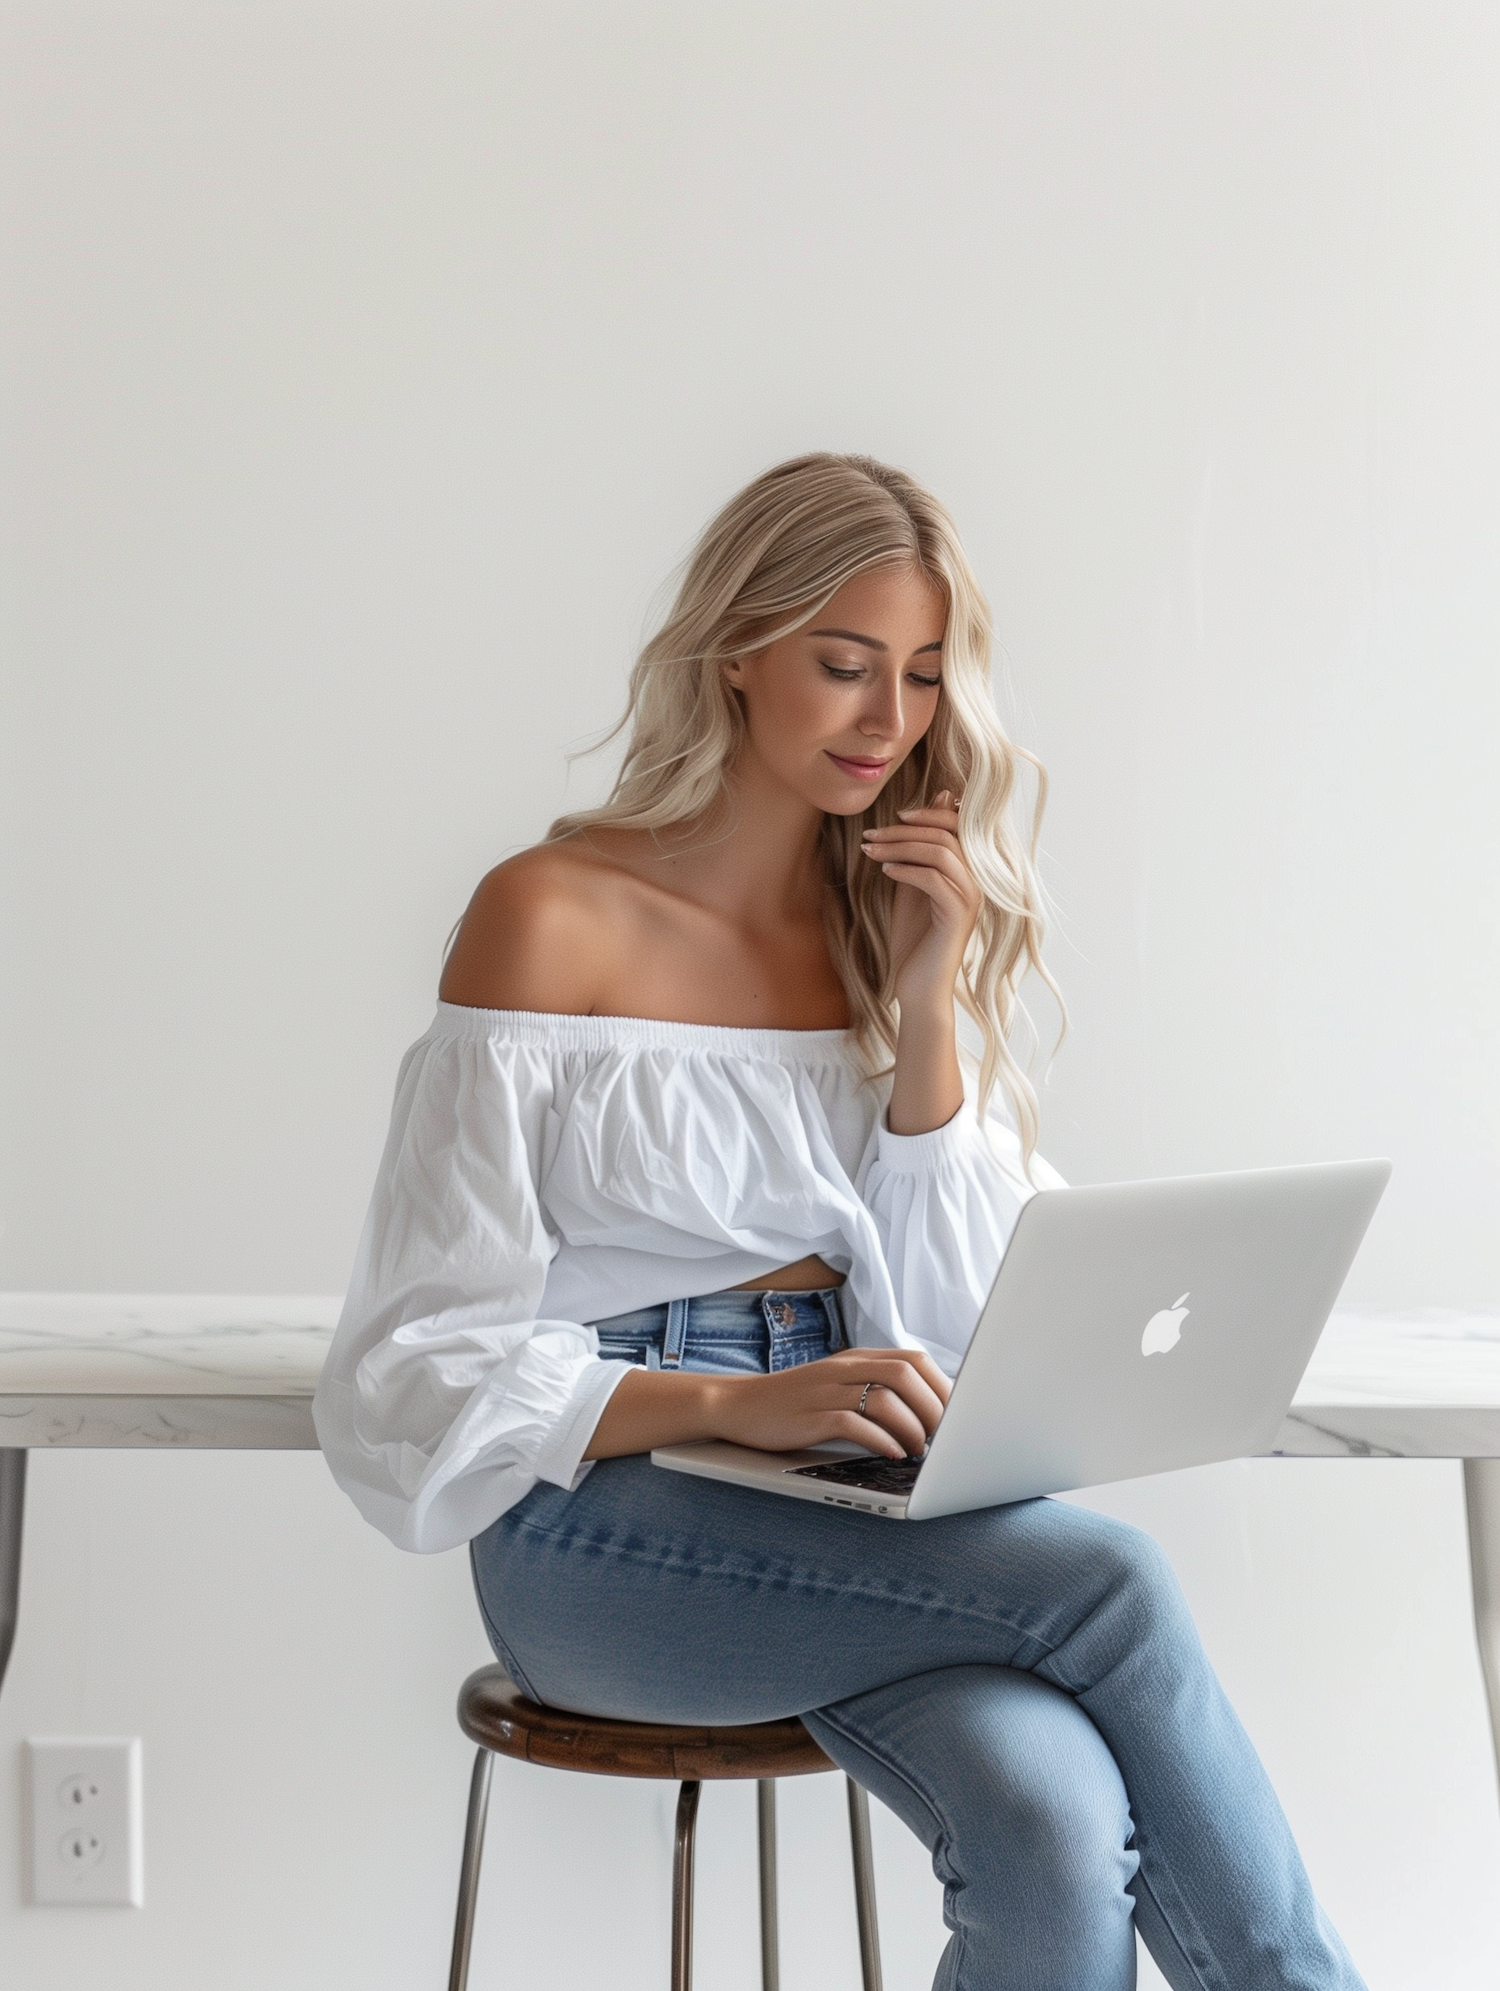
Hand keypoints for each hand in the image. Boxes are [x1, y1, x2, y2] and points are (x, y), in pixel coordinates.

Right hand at [709, 1347, 951, 1459]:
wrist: (739, 1405)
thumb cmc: (796, 1402)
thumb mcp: (838, 1384)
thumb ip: (875, 1387)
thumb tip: (926, 1410)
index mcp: (856, 1358)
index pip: (913, 1360)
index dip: (943, 1386)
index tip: (959, 1416)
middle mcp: (845, 1368)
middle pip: (906, 1374)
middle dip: (934, 1407)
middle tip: (945, 1438)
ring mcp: (827, 1391)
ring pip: (885, 1398)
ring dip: (912, 1427)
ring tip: (921, 1450)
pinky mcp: (812, 1417)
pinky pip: (856, 1424)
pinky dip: (882, 1441)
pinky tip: (893, 1455)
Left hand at [861, 792, 980, 1015]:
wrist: (916, 988)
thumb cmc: (912, 941)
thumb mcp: (910, 888)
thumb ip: (916, 856)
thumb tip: (920, 820)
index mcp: (969, 872)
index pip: (958, 824)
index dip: (928, 813)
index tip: (893, 817)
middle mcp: (976, 882)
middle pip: (947, 833)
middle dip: (904, 829)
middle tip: (871, 834)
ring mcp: (970, 898)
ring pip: (941, 851)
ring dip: (900, 846)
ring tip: (870, 850)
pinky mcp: (957, 915)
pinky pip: (933, 878)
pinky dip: (906, 870)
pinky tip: (885, 872)